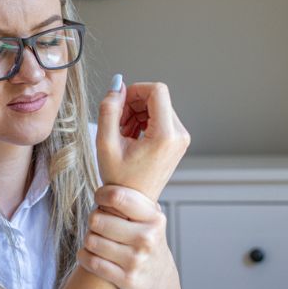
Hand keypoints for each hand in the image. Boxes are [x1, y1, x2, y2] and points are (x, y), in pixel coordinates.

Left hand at [77, 184, 179, 288]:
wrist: (158, 277)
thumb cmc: (147, 237)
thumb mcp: (150, 215)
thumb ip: (133, 197)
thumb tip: (109, 165)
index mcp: (154, 218)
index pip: (116, 197)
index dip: (101, 195)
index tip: (100, 199)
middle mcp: (148, 238)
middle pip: (97, 219)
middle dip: (94, 220)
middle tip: (100, 224)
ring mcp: (137, 260)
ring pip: (91, 240)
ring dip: (89, 239)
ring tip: (98, 239)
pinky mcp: (126, 279)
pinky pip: (91, 261)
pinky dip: (85, 256)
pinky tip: (90, 254)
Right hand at [96, 79, 189, 202]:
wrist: (133, 203)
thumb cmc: (120, 180)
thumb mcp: (106, 143)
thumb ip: (108, 109)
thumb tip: (117, 85)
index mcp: (165, 135)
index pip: (157, 90)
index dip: (135, 90)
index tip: (120, 102)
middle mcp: (179, 135)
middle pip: (157, 98)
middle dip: (133, 104)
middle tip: (117, 122)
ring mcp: (181, 138)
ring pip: (158, 106)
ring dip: (137, 113)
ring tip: (122, 132)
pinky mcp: (178, 141)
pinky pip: (161, 118)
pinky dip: (144, 121)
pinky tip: (131, 136)